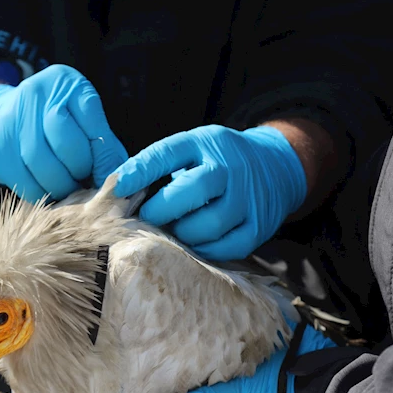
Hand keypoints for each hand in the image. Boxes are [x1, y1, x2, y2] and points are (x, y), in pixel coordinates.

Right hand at [0, 64, 126, 201]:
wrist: (1, 119)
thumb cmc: (55, 125)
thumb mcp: (84, 123)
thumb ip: (105, 147)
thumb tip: (121, 181)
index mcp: (67, 84)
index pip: (93, 125)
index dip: (103, 159)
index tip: (108, 178)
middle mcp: (37, 93)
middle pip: (68, 145)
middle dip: (81, 171)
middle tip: (84, 181)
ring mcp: (13, 117)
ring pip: (45, 166)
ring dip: (62, 186)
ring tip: (68, 187)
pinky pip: (25, 181)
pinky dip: (41, 193)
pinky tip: (47, 188)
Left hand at [112, 125, 306, 260]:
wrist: (276, 167)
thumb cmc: (219, 161)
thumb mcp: (193, 149)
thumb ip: (160, 164)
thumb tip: (116, 190)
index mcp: (207, 143)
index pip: (169, 153)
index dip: (140, 171)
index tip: (118, 187)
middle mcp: (230, 169)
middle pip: (192, 191)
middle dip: (161, 210)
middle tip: (148, 218)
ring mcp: (247, 200)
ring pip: (208, 225)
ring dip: (183, 233)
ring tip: (175, 230)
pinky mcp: (258, 227)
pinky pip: (225, 247)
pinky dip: (205, 249)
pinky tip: (196, 242)